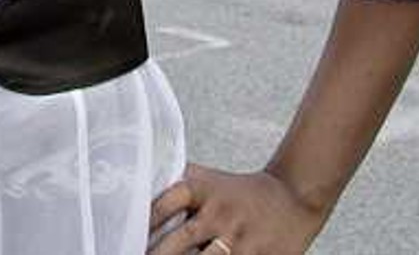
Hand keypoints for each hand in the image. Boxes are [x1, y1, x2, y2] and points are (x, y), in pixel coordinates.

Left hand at [149, 165, 327, 254]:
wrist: (293, 197)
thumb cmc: (238, 191)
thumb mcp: (206, 178)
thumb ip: (174, 183)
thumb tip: (132, 184)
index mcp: (201, 190)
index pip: (163, 205)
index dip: (144, 223)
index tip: (125, 235)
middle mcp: (219, 214)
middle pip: (181, 241)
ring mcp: (241, 240)